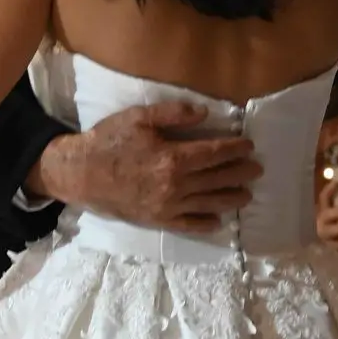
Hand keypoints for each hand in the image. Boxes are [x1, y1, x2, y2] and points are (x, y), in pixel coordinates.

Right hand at [31, 102, 261, 235]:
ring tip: (247, 195)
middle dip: (240, 173)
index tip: (248, 146)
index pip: (214, 153)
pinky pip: (188, 224)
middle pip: (217, 178)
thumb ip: (174, 113)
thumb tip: (205, 114)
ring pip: (209, 203)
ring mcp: (168, 206)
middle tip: (257, 169)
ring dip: (231, 198)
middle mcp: (176, 185)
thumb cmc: (109, 141)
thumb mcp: (139, 117)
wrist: (80, 173)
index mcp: (173, 157)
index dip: (235, 149)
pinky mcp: (157, 219)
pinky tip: (218, 221)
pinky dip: (205, 223)